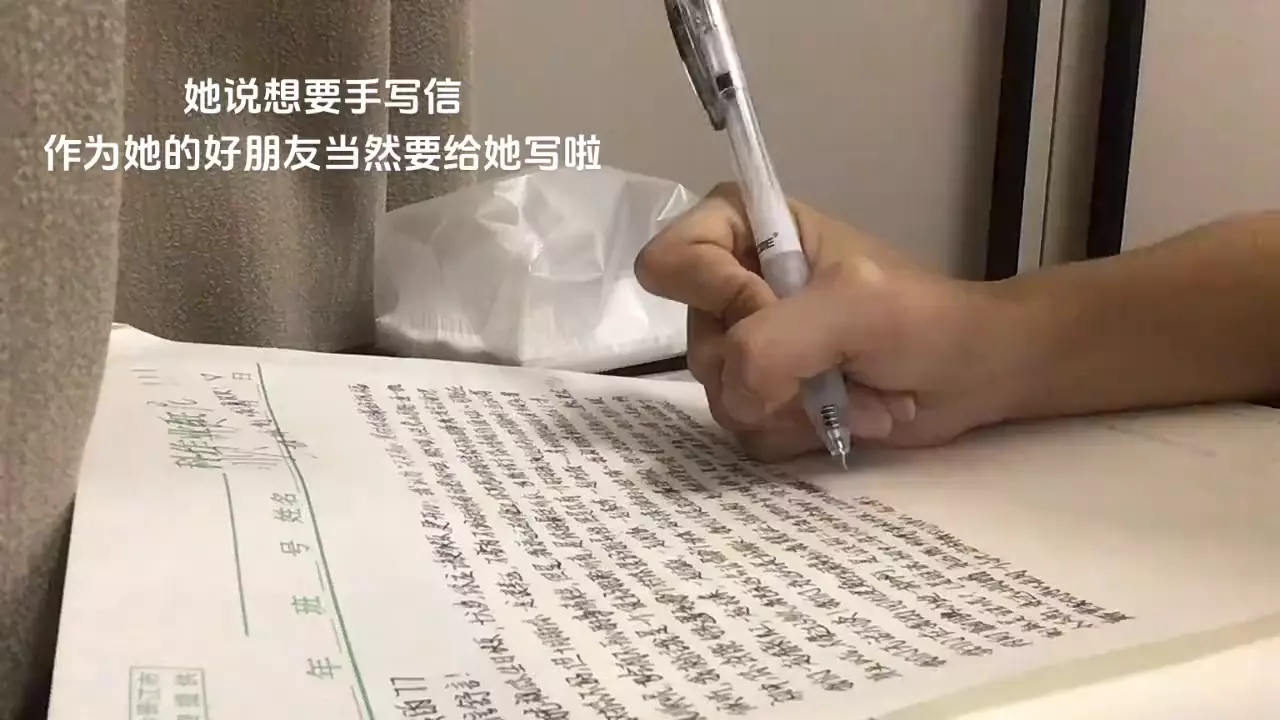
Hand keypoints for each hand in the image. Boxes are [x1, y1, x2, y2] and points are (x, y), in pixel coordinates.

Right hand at [635, 183, 1010, 460]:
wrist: (973, 372)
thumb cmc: (921, 317)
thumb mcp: (849, 309)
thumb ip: (773, 342)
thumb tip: (734, 396)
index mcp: (742, 227)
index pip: (671, 263)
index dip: (719, 297)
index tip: (775, 306)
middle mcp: (731, 285)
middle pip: (698, 344)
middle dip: (774, 368)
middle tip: (833, 360)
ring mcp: (746, 347)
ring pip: (722, 397)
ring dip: (800, 407)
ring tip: (855, 392)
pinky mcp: (764, 398)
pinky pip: (748, 432)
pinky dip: (805, 432)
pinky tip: (850, 415)